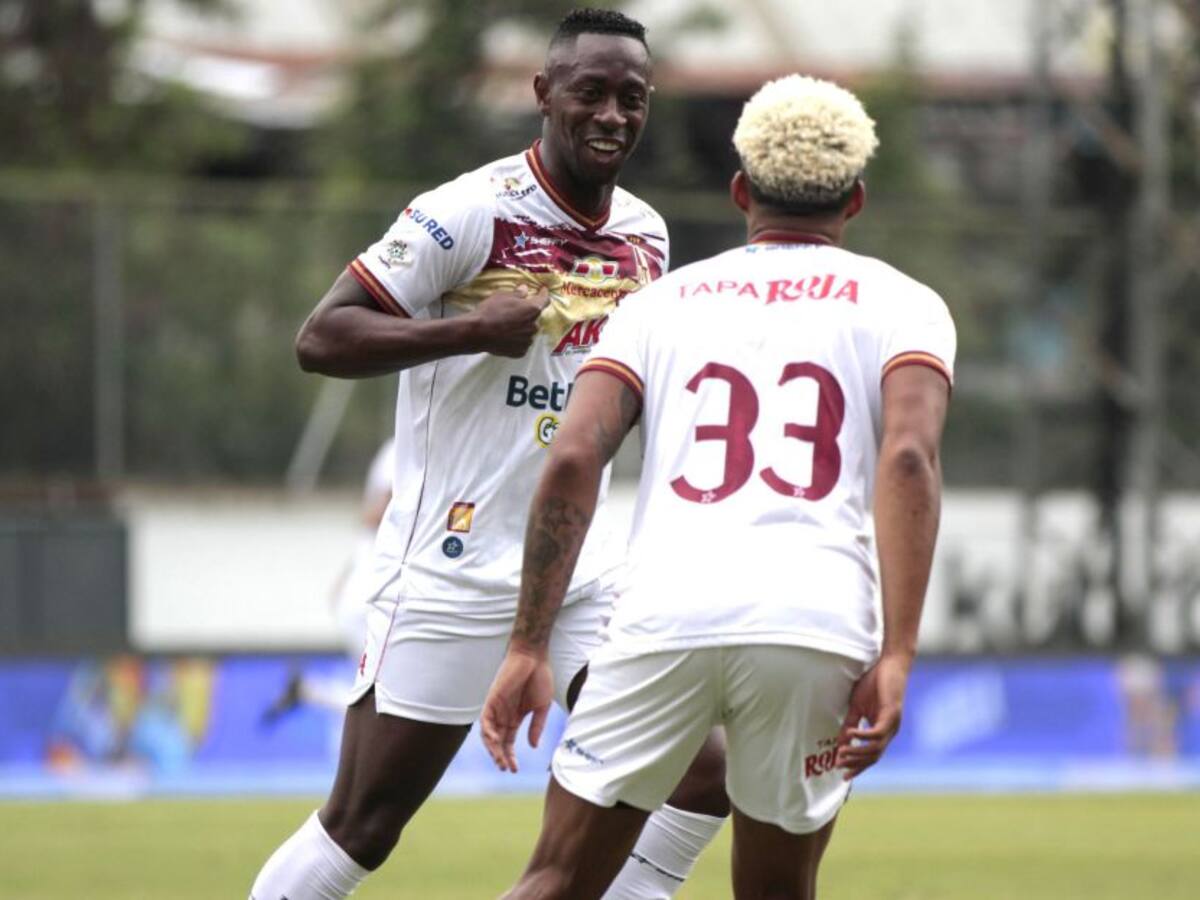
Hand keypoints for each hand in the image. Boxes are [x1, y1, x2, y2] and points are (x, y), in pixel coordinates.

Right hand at [471, 285, 548, 357]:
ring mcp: (528, 340)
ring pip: (529, 332)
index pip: (544, 300)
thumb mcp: (502, 296)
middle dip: (528, 314)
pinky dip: (517, 340)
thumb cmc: (490, 311)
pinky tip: (507, 337)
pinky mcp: (521, 352)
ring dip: (523, 328)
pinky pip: (522, 343)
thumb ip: (517, 293)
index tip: (543, 290)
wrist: (478, 333)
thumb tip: (525, 289)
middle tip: (515, 312)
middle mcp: (534, 326)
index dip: (544, 294)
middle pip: (535, 318)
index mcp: (533, 309)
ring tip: (509, 326)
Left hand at [481, 646, 554, 772]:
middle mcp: (503, 714)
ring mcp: (496, 707)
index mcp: (515, 717)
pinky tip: (496, 742)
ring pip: (489, 734)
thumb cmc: (540, 678)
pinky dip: (488, 732)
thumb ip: (537, 726)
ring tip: (500, 761)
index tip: (515, 769)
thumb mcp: (542, 707)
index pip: (508, 742)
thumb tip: (532, 746)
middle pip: (497, 741)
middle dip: (500, 757)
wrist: (534, 657)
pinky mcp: (492, 699)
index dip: (510, 756)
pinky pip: (485, 720)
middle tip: (506, 769)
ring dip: (493, 748)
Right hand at [835, 653, 910, 779]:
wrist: (889, 665)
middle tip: (839, 766)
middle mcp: (889, 732)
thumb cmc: (874, 684)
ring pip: (875, 749)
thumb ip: (850, 724)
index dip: (858, 766)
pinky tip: (851, 734)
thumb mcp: (857, 707)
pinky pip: (877, 733)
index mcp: (882, 731)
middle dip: (856, 764)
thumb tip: (841, 742)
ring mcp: (892, 725)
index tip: (843, 775)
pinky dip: (863, 736)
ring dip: (857, 753)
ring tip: (842, 752)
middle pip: (873, 757)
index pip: (871, 755)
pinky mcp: (891, 715)